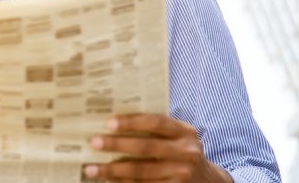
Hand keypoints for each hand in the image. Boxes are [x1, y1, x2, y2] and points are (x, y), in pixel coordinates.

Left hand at [84, 114, 232, 182]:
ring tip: (91, 169)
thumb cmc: (180, 151)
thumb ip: (154, 128)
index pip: (156, 122)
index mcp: (184, 132)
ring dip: (113, 170)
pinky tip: (108, 180)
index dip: (132, 122)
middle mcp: (186, 152)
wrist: (207, 180)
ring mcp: (182, 174)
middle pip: (146, 147)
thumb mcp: (176, 136)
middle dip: (117, 145)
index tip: (108, 123)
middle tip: (94, 142)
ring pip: (141, 172)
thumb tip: (112, 123)